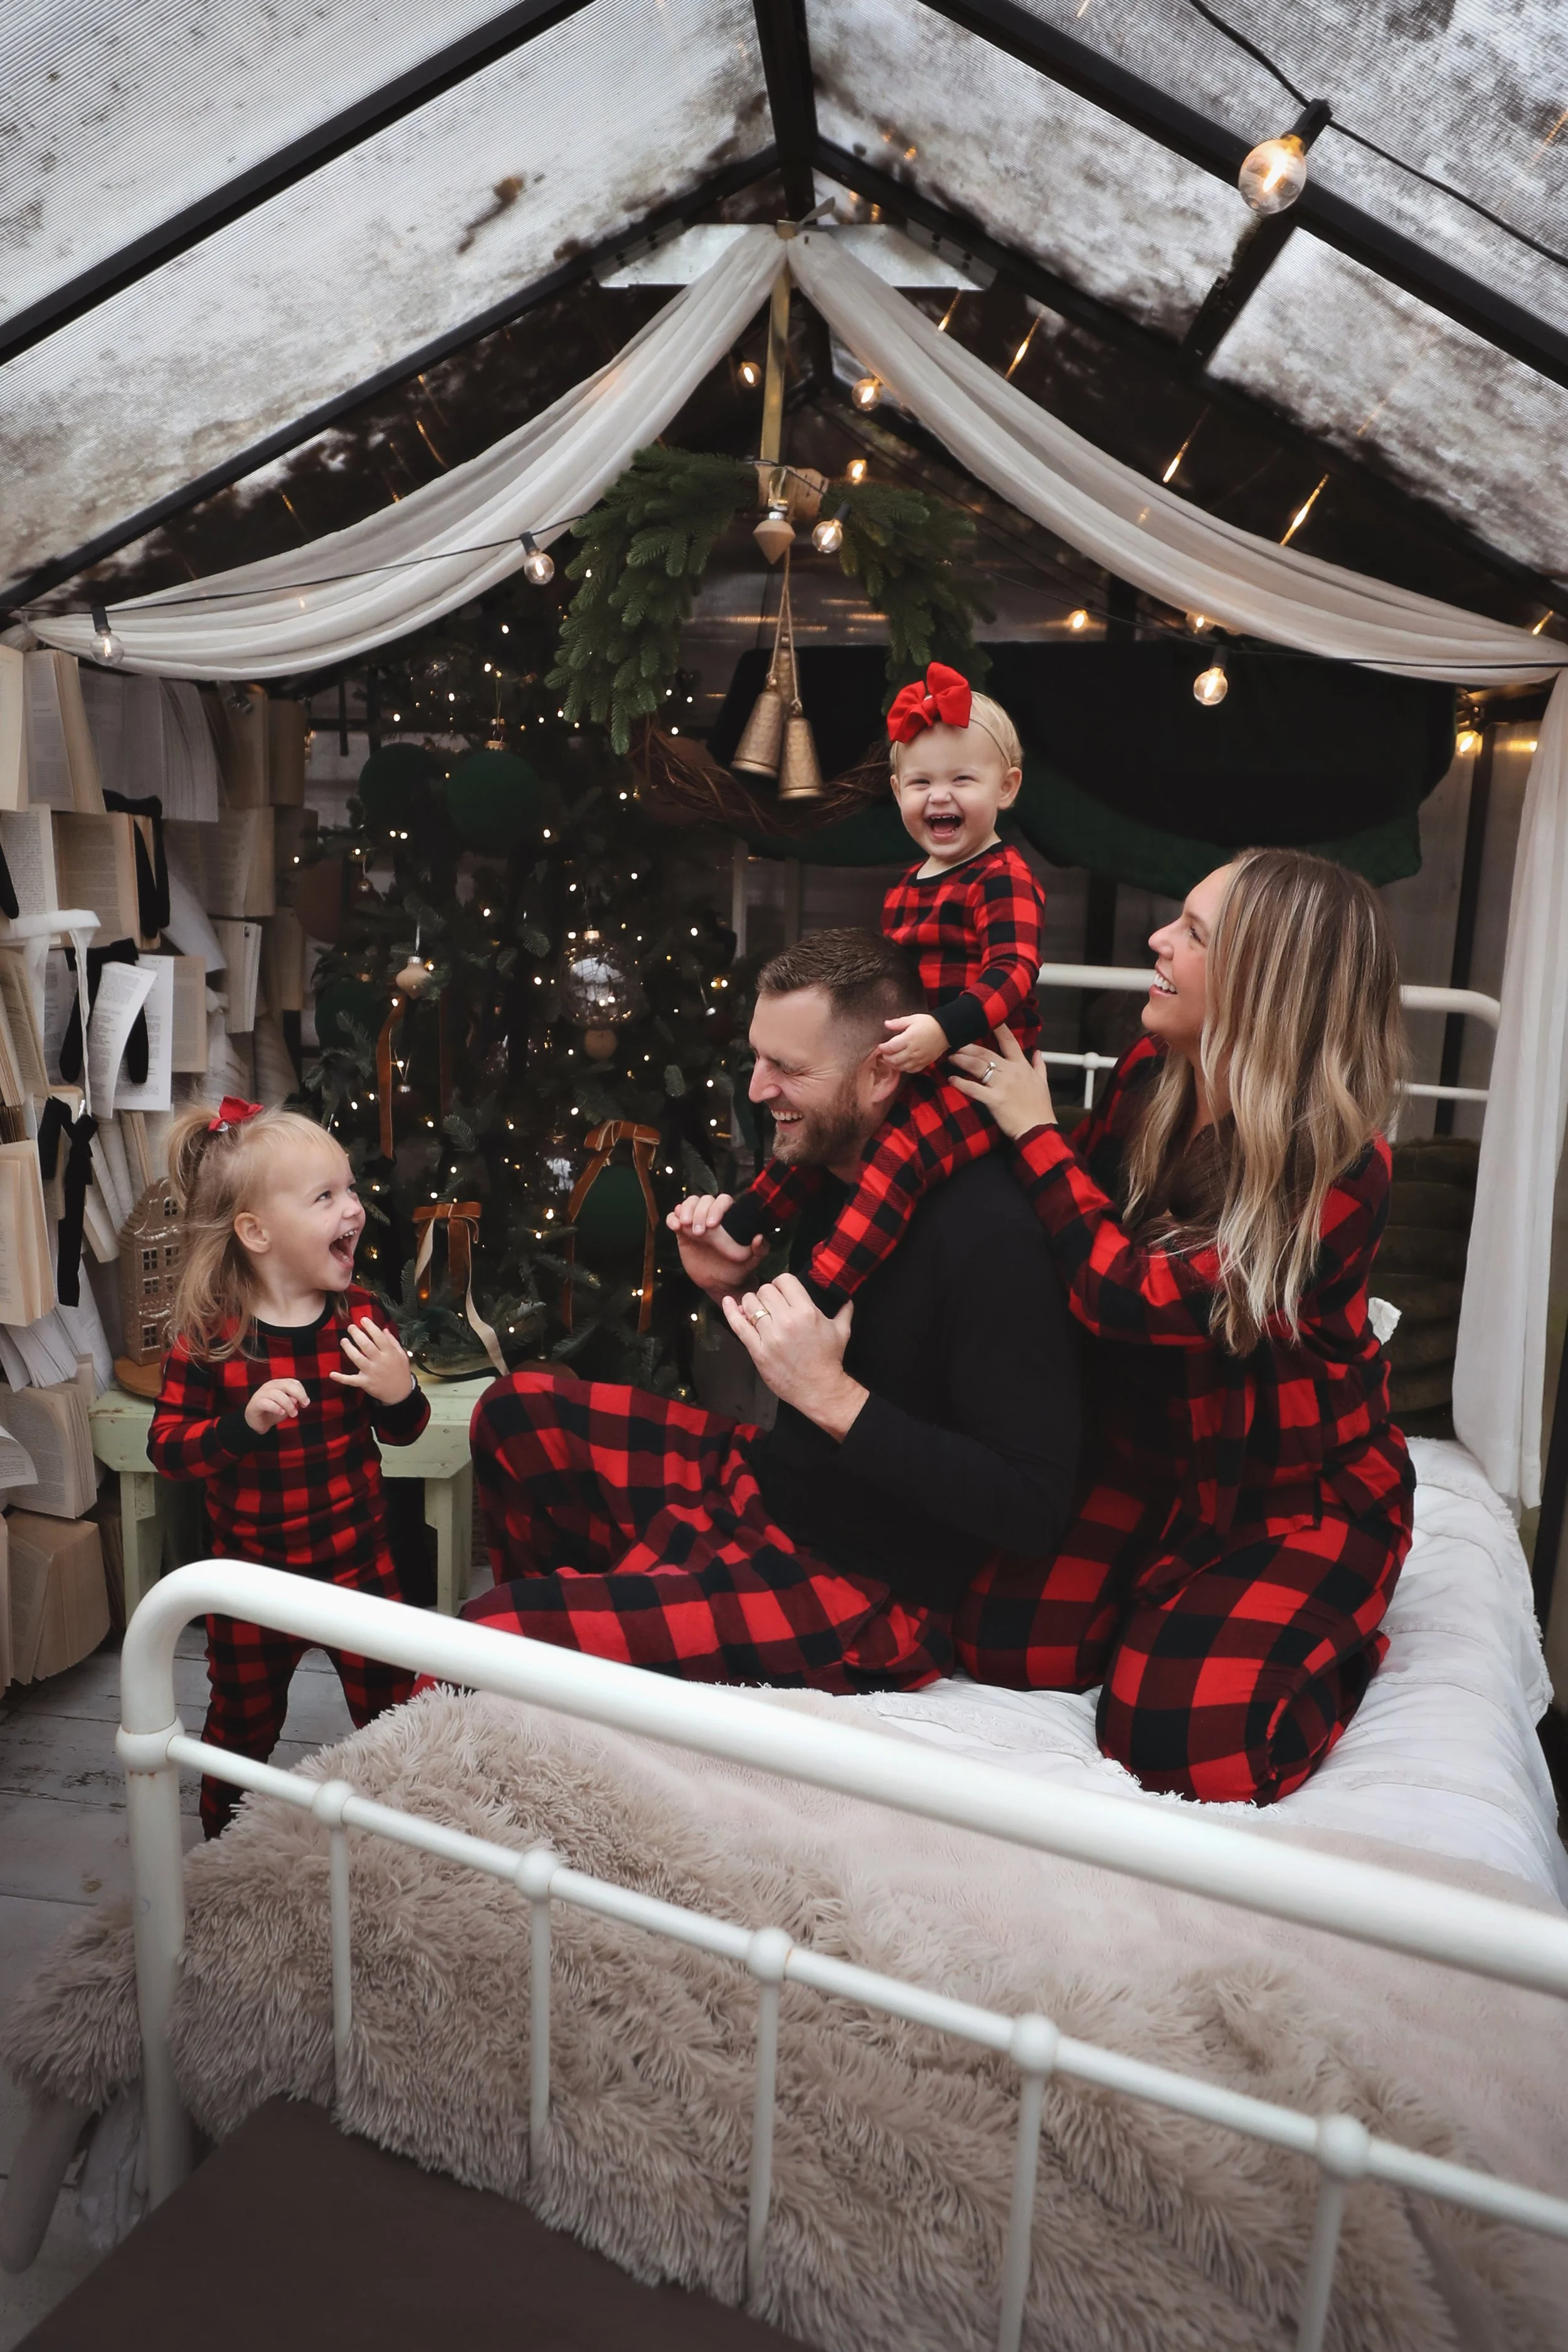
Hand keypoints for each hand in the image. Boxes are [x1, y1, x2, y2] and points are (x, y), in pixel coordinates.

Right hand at [245, 1377, 309, 1433]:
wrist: (258, 1423)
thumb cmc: (273, 1412)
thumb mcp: (287, 1406)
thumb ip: (293, 1401)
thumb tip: (296, 1400)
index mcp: (279, 1384)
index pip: (293, 1382)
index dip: (302, 1392)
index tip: (305, 1403)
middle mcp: (270, 1386)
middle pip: (286, 1385)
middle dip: (298, 1395)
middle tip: (303, 1406)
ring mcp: (261, 1393)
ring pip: (277, 1394)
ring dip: (288, 1405)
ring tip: (293, 1414)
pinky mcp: (255, 1403)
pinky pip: (266, 1403)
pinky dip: (276, 1408)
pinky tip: (281, 1413)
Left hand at [330, 1316, 414, 1404]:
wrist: (400, 1393)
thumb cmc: (400, 1372)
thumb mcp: (401, 1355)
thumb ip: (392, 1342)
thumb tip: (383, 1329)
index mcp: (389, 1354)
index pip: (379, 1337)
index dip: (370, 1327)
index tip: (363, 1319)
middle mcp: (380, 1362)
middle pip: (366, 1346)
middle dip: (357, 1335)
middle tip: (350, 1327)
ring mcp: (371, 1372)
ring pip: (358, 1359)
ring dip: (349, 1349)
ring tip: (343, 1340)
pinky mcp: (365, 1383)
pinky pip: (351, 1380)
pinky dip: (341, 1378)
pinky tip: (332, 1374)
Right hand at [667, 1191, 764, 1302]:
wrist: (719, 1283)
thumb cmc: (738, 1268)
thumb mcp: (752, 1261)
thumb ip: (760, 1250)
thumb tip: (759, 1237)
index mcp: (731, 1219)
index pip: (723, 1201)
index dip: (717, 1208)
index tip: (713, 1225)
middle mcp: (713, 1216)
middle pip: (704, 1200)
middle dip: (699, 1212)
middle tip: (700, 1232)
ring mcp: (697, 1222)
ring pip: (689, 1204)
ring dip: (685, 1210)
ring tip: (684, 1225)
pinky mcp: (683, 1232)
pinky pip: (674, 1218)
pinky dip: (672, 1218)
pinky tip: (674, 1227)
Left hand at [721, 1273, 866, 1439]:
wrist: (819, 1389)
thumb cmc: (829, 1359)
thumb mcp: (842, 1331)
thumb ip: (844, 1310)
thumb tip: (847, 1297)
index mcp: (806, 1311)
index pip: (784, 1280)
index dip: (781, 1283)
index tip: (782, 1291)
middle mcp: (786, 1320)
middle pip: (765, 1290)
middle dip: (766, 1294)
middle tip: (770, 1304)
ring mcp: (770, 1336)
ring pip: (750, 1304)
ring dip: (751, 1303)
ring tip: (756, 1310)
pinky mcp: (757, 1350)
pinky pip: (739, 1326)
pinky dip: (731, 1312)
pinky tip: (728, 1302)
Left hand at [878, 1012, 947, 1073]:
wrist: (946, 1031)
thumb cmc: (930, 1024)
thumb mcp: (913, 1019)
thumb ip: (898, 1023)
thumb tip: (886, 1024)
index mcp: (909, 1038)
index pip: (890, 1047)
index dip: (883, 1048)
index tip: (880, 1046)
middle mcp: (913, 1051)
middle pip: (894, 1060)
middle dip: (886, 1057)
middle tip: (884, 1053)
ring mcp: (919, 1058)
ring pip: (901, 1067)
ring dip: (893, 1064)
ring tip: (891, 1058)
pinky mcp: (924, 1063)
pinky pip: (911, 1070)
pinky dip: (904, 1068)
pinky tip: (902, 1063)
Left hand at [949, 1026, 1058, 1139]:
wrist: (1037, 1128)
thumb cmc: (1040, 1107)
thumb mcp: (1043, 1082)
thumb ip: (1039, 1065)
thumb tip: (1038, 1052)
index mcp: (1022, 1066)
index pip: (1009, 1042)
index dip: (998, 1029)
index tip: (986, 1020)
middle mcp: (1010, 1072)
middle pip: (985, 1053)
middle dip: (968, 1047)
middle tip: (956, 1044)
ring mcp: (1001, 1085)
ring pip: (977, 1067)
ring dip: (962, 1061)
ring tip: (951, 1058)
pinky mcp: (993, 1100)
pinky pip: (973, 1089)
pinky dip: (961, 1083)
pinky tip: (952, 1080)